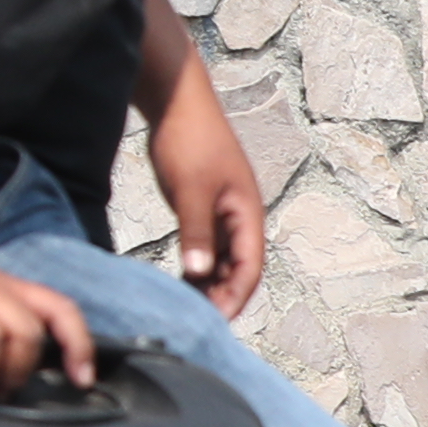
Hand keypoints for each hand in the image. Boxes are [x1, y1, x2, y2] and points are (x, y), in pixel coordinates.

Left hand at [145, 71, 267, 319]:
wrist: (176, 103)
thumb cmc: (188, 141)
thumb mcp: (190, 190)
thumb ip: (196, 232)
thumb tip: (201, 273)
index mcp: (248, 212)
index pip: (251, 266)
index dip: (237, 295)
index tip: (218, 321)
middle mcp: (240, 215)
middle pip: (239, 267)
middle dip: (224, 295)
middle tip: (199, 323)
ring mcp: (222, 210)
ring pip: (223, 258)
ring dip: (211, 283)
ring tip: (189, 308)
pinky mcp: (203, 205)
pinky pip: (207, 244)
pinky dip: (198, 264)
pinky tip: (180, 280)